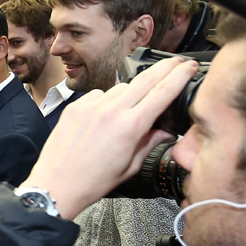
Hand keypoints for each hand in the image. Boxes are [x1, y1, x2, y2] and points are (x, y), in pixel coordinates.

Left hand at [23, 57, 198, 219]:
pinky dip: (107, 100)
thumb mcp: (130, 166)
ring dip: (133, 91)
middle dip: (166, 66)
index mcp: (130, 127)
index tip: (189, 67)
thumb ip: (150, 143)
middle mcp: (111, 111)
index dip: (180, 75)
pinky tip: (105, 117)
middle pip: (146, 78)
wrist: (56, 184)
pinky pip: (99, 94)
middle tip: (178, 61)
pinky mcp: (76, 106)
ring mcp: (91, 106)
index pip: (163, 92)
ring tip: (131, 109)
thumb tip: (165, 130)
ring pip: (122, 88)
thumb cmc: (92, 181)